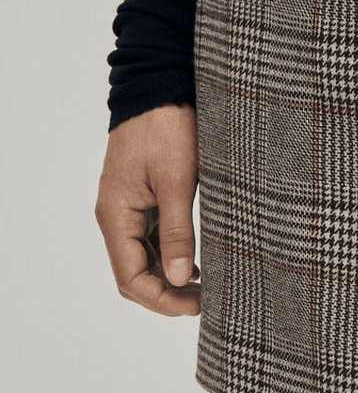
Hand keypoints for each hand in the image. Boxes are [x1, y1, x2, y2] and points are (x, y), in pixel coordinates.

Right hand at [95, 103, 200, 316]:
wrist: (160, 86)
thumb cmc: (168, 128)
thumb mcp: (177, 182)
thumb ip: (177, 232)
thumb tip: (176, 279)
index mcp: (116, 215)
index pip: (131, 278)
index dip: (162, 300)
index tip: (198, 306)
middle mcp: (116, 216)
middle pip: (133, 274)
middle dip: (165, 295)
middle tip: (205, 302)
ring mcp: (128, 207)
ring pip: (142, 259)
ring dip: (168, 278)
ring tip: (205, 288)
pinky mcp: (143, 198)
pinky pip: (150, 239)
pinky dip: (170, 256)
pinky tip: (196, 262)